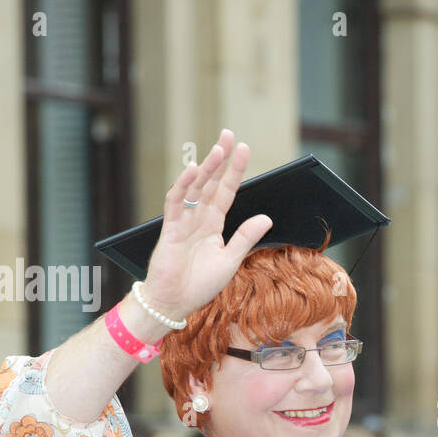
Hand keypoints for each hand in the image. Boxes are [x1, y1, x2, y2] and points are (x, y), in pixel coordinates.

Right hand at [140, 129, 273, 320]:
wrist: (175, 302)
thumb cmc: (200, 284)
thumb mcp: (231, 259)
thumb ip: (246, 237)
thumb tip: (266, 217)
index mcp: (213, 224)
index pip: (226, 191)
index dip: (235, 171)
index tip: (244, 149)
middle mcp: (198, 218)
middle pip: (210, 182)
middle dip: (219, 159)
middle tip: (228, 134)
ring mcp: (183, 221)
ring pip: (195, 187)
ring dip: (206, 168)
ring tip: (218, 149)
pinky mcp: (170, 229)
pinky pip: (176, 202)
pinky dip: (184, 186)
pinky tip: (193, 171)